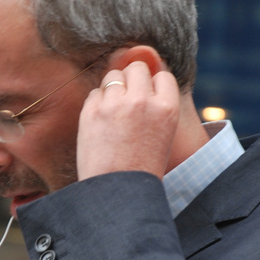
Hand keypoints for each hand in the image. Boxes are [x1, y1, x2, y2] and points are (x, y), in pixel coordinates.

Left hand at [77, 60, 180, 180]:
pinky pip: (94, 92)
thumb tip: (142, 77)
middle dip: (132, 80)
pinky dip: (96, 104)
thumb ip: (156, 105)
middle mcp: (142, 100)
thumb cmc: (142, 166)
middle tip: (127, 101)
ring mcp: (115, 104)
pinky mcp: (92, 110)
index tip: (147, 99)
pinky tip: (100, 124)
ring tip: (113, 114)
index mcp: (167, 107)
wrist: (117, 191)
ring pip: (113, 75)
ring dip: (113, 89)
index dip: (153, 86)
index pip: (162, 75)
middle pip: (137, 68)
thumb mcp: (163, 134)